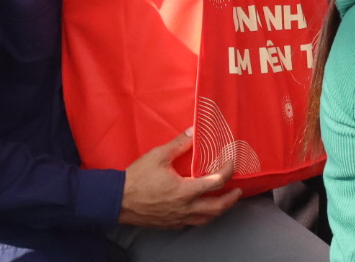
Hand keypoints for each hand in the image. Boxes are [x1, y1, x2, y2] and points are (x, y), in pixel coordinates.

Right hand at [118, 130, 240, 228]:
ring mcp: (178, 218)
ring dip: (218, 211)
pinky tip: (201, 211)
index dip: (228, 171)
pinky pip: (192, 224)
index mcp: (185, 190)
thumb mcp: (158, 155)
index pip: (216, 182)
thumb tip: (194, 131)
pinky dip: (202, 217)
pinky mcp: (170, 224)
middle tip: (238, 191)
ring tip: (224, 202)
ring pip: (205, 219)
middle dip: (231, 199)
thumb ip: (179, 143)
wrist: (117, 200)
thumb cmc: (136, 178)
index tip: (231, 163)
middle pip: (216, 207)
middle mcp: (185, 208)